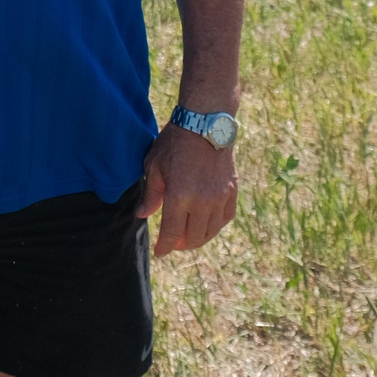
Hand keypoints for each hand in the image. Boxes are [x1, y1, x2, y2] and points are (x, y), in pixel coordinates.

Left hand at [138, 125, 237, 256]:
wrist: (205, 123)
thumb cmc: (175, 142)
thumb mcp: (155, 166)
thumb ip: (151, 195)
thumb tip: (143, 215)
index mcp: (179, 196)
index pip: (171, 233)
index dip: (164, 246)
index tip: (160, 252)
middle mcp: (202, 202)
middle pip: (192, 238)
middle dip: (180, 245)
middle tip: (172, 243)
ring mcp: (220, 198)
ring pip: (210, 231)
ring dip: (198, 239)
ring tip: (187, 236)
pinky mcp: (232, 191)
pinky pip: (225, 218)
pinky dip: (214, 226)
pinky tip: (205, 224)